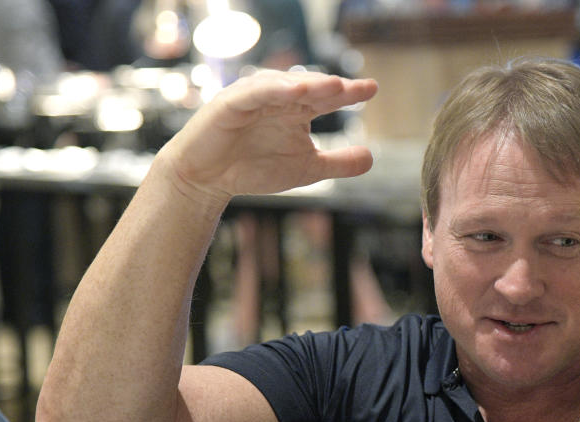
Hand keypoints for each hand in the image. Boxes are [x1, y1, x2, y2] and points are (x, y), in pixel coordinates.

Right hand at [158, 69, 377, 206]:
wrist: (207, 179)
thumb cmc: (253, 168)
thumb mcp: (306, 168)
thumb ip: (337, 163)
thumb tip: (372, 158)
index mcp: (296, 110)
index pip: (327, 98)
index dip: (349, 93)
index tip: (372, 90)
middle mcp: (278, 99)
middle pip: (309, 87)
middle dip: (331, 87)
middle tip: (355, 87)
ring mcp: (255, 98)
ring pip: (284, 86)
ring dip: (308, 84)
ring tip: (333, 86)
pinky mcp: (231, 102)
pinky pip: (254, 92)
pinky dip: (274, 90)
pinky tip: (295, 90)